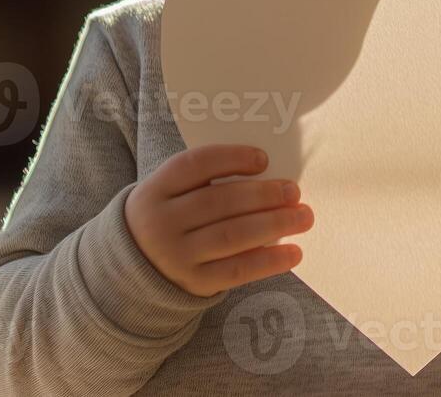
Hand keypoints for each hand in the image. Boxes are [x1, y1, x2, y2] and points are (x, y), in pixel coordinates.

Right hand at [125, 144, 313, 296]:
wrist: (136, 265)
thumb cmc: (172, 216)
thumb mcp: (173, 193)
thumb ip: (208, 181)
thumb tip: (270, 176)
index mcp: (156, 190)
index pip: (195, 165)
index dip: (232, 158)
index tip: (264, 159)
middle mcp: (162, 223)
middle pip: (219, 202)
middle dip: (263, 195)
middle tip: (294, 191)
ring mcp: (176, 256)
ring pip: (231, 236)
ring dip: (274, 224)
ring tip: (303, 216)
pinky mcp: (194, 283)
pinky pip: (237, 270)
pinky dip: (269, 261)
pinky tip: (294, 252)